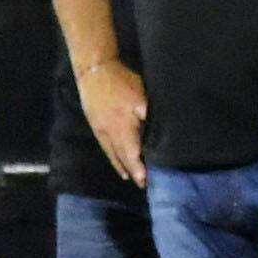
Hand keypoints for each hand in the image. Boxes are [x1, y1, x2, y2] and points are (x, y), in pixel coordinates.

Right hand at [77, 61, 149, 187]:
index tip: (146, 180)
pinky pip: (105, 147)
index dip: (139, 168)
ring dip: (122, 167)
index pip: (132, 153)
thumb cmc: (122, 83)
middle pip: (122, 157)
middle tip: (143, 185)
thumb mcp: (141, 97)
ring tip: (132, 179)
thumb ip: (150, 116)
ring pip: (112, 154)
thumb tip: (163, 132)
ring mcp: (101, 130)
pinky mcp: (96, 126)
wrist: (94, 72)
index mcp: (123, 127)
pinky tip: (118, 164)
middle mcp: (110, 133)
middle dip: (132, 171)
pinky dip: (112, 158)